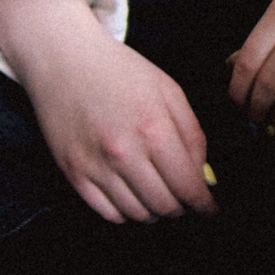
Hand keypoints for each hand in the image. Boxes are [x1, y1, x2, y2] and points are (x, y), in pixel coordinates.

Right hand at [0, 0, 215, 222]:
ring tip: (159, 196)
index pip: (188, 187)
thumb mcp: (169, 92)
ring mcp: (95, 165)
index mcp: (153, 129)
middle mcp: (123, 152)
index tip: (210, 208)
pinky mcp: (73, 172)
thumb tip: (202, 175)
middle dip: (182, 209)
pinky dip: (126, 212)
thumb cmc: (120, 72)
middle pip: (165, 207)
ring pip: (137, 215)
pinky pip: (107, 213)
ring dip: (155, 212)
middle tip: (185, 201)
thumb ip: (192, 135)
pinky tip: (133, 196)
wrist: (64, 59)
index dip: (204, 205)